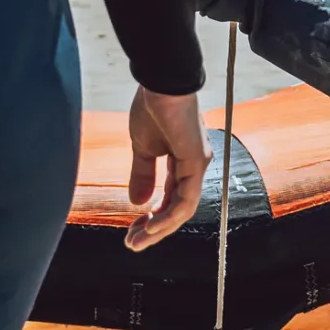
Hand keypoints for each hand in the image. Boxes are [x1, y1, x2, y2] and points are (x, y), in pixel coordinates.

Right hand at [124, 87, 206, 251]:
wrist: (160, 85)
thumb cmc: (152, 108)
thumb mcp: (142, 148)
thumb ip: (142, 175)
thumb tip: (138, 203)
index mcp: (182, 162)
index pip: (171, 198)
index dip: (152, 217)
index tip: (132, 230)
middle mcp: (194, 166)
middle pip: (178, 208)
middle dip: (154, 230)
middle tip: (133, 244)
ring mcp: (197, 165)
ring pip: (183, 209)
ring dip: (160, 228)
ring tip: (138, 241)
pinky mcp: (196, 162)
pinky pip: (186, 199)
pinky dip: (170, 216)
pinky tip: (152, 226)